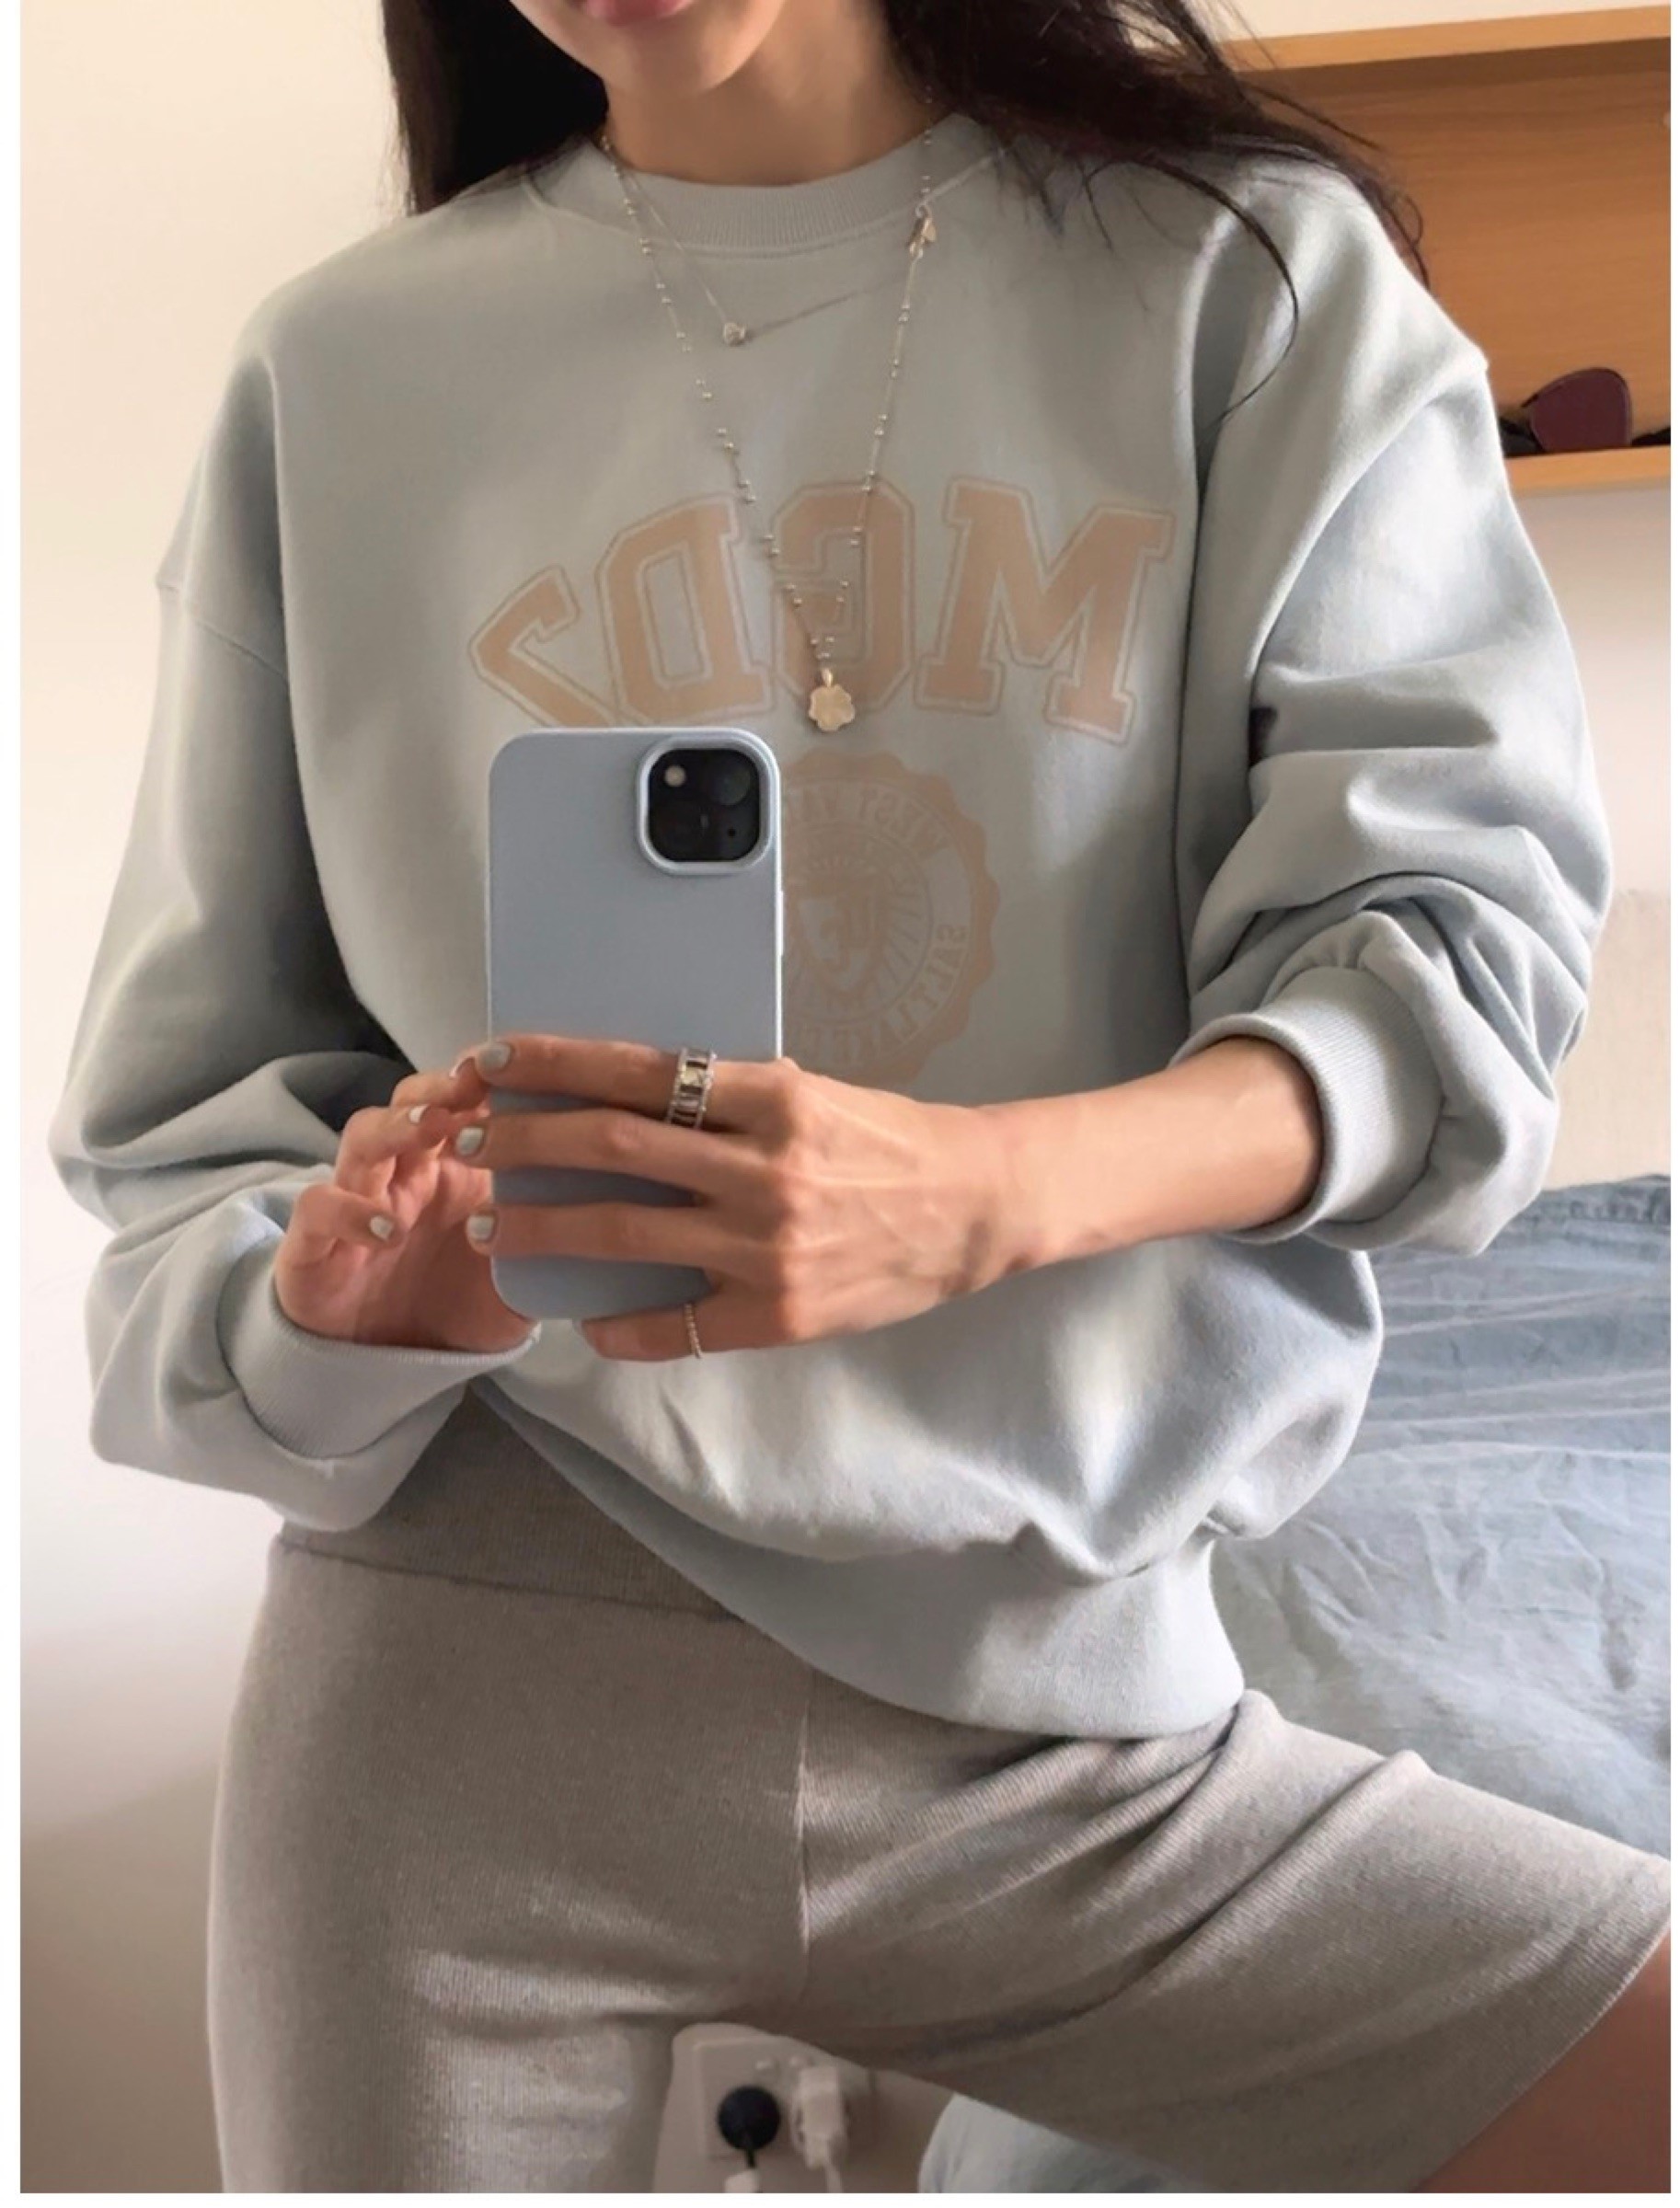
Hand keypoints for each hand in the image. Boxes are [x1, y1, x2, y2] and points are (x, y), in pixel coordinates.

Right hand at [272, 1055, 536, 1354]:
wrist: (388, 1369)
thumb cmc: (455, 1308)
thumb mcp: (520, 1279)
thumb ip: (554, 1246)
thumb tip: (618, 1218)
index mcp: (456, 1169)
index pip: (466, 1104)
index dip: (488, 1083)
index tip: (524, 1071)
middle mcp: (405, 1174)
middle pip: (411, 1102)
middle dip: (441, 1085)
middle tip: (473, 1084)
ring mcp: (356, 1201)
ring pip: (362, 1137)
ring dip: (396, 1126)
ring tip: (432, 1128)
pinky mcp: (313, 1245)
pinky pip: (317, 1208)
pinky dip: (347, 1209)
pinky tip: (385, 1229)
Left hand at [460, 1034, 1016, 1360]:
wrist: (974, 1208)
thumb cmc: (888, 1140)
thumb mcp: (810, 1094)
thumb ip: (729, 1098)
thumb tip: (628, 1094)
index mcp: (773, 1100)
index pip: (642, 1070)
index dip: (558, 1064)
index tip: (498, 1060)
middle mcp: (764, 1169)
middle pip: (615, 1146)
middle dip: (526, 1143)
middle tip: (469, 1141)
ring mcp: (768, 1247)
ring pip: (626, 1232)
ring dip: (546, 1226)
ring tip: (495, 1225)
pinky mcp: (779, 1313)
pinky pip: (677, 1327)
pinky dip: (621, 1328)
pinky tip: (586, 1322)